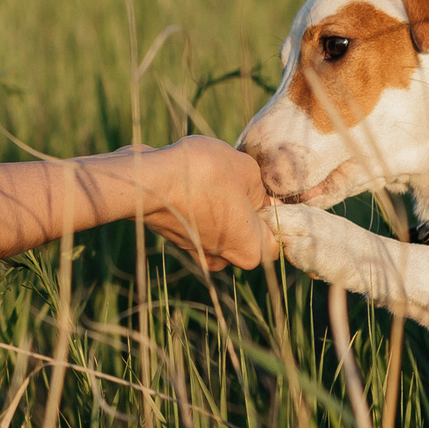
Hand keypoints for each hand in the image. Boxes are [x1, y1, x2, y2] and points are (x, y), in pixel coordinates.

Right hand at [128, 137, 274, 272]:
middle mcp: (225, 258)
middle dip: (249, 209)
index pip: (278, 241)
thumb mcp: (246, 169)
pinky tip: (195, 181)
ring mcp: (198, 251)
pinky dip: (201, 205)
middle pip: (249, 236)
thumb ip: (262, 188)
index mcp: (251, 250)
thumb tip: (262, 198)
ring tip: (217, 176)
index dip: (280, 215)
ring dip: (224, 206)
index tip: (272, 192)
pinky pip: (200, 222)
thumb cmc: (204, 175)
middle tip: (245, 180)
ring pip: (223, 228)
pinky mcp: (178, 237)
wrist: (148, 180)